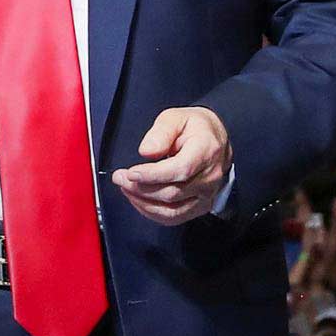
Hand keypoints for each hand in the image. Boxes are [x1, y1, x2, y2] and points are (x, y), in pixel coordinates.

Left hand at [111, 107, 230, 224]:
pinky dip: (152, 212)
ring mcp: (207, 194)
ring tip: (126, 188)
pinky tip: (139, 200)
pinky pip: (175, 217)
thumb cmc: (195, 128)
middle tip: (120, 177)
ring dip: (143, 202)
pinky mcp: (201, 206)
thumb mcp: (176, 117)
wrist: (215, 140)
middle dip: (140, 188)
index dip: (153, 175)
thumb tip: (147, 151)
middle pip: (172, 193)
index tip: (131, 173)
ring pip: (172, 210)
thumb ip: (161, 132)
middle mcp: (210, 176)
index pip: (180, 169)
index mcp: (206, 151)